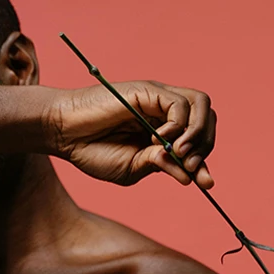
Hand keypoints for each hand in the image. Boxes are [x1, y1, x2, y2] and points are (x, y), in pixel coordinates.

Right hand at [45, 80, 216, 188]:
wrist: (65, 134)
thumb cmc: (92, 150)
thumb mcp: (133, 168)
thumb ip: (161, 167)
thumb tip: (190, 177)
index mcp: (165, 132)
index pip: (200, 141)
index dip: (206, 161)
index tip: (206, 182)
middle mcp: (166, 113)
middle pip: (208, 120)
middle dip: (205, 147)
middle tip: (190, 167)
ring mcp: (159, 100)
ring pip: (202, 105)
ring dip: (197, 133)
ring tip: (178, 152)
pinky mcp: (149, 91)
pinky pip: (180, 104)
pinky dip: (177, 126)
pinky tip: (156, 139)